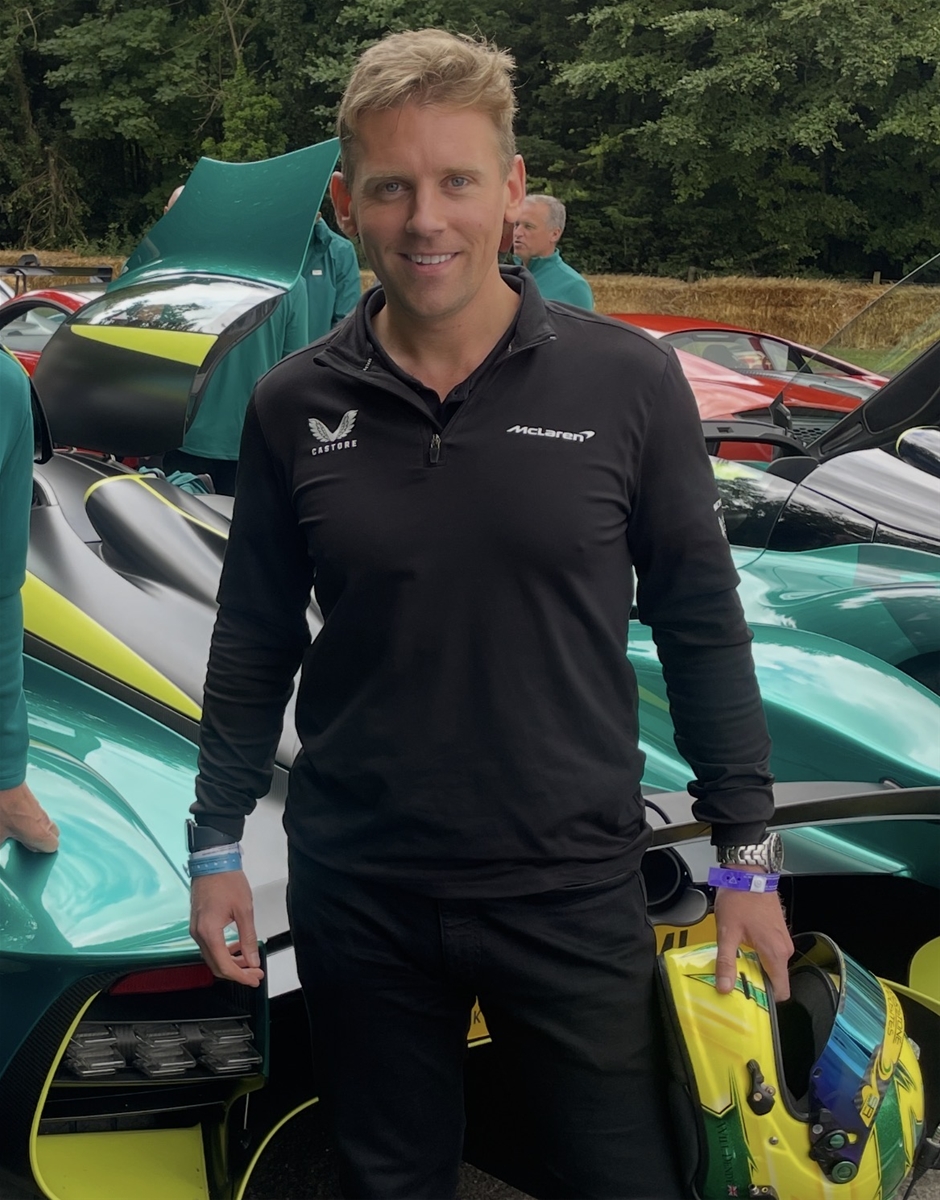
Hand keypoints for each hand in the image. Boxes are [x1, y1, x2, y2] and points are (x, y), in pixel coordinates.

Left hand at [0, 781, 59, 851]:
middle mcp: (45, 822)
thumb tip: (2, 844)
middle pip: (54, 835)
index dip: (41, 850)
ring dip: (38, 829)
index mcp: (39, 834)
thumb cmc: (3, 809)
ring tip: (19, 830)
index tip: (28, 850)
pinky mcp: (35, 802)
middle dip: (43, 840)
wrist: (4, 782)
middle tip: (25, 842)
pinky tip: (17, 818)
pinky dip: (33, 819)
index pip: (53, 847)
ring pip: (47, 824)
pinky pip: (40, 815)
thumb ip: (2, 844)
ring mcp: (41, 810)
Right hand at [190, 870, 263, 987]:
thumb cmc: (226, 880)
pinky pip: (210, 946)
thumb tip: (252, 959)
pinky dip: (224, 951)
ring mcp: (196, 929)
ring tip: (250, 962)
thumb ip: (248, 938)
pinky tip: (237, 948)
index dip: (240, 976)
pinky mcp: (198, 924)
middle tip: (255, 974)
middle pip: (216, 965)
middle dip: (237, 972)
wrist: (212, 862)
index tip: (254, 979)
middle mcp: (198, 934)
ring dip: (231, 962)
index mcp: (209, 932)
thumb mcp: (244, 910)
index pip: (223, 965)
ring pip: (213, 956)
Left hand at [714, 876, 792, 1000]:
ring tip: (735, 965)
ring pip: (772, 966)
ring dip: (756, 969)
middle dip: (757, 984)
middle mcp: (784, 949)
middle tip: (735, 982)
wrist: (748, 874)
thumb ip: (726, 962)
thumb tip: (724, 988)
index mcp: (775, 953)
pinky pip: (771, 954)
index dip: (767, 1000)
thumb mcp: (727, 932)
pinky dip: (758, 956)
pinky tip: (741, 950)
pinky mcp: (777, 932)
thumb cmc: (739, 900)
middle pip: (775, 980)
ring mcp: (782, 940)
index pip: (782, 991)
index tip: (749, 1000)